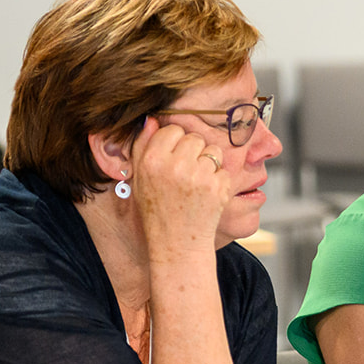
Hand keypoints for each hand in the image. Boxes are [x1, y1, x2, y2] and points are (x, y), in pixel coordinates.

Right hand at [128, 117, 230, 260]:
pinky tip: (206, 196)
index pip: (171, 130)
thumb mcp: (140, 179)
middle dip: (193, 152)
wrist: (177, 244)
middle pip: (194, 137)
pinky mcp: (218, 186)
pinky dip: (219, 181)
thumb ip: (143, 147)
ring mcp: (198, 176)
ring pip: (212, 151)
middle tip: (186, 175)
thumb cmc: (157, 211)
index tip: (173, 159)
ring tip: (196, 186)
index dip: (175, 143)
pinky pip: (224, 169)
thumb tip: (151, 119)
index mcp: (151, 160)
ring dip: (208, 164)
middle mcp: (174, 165)